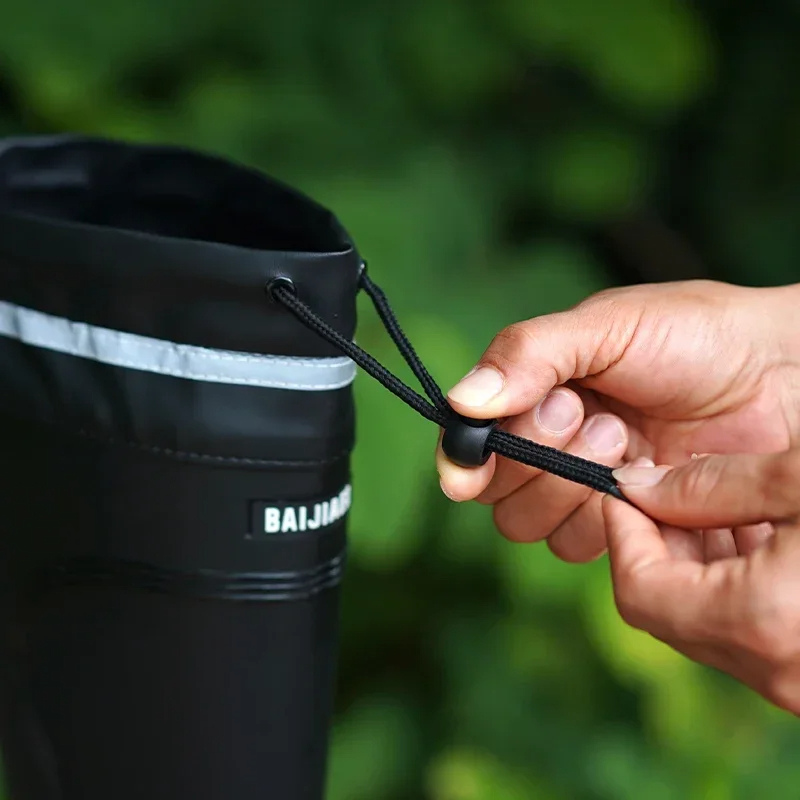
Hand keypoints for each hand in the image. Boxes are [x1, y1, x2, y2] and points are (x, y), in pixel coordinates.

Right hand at [436, 280, 799, 561]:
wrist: (783, 372)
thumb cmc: (696, 334)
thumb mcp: (608, 325)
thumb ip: (529, 354)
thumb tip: (461, 401)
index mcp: (534, 394)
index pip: (470, 444)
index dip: (467, 457)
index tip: (480, 459)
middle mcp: (552, 446)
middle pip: (497, 495)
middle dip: (535, 459)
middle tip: (586, 415)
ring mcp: (590, 490)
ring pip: (534, 528)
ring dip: (571, 488)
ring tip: (625, 439)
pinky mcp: (631, 525)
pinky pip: (587, 549)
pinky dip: (607, 522)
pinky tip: (647, 479)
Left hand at [603, 450, 799, 714]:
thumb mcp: (799, 482)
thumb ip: (709, 485)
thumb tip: (635, 486)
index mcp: (759, 620)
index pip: (637, 589)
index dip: (622, 531)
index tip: (625, 487)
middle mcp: (776, 670)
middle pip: (665, 608)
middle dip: (655, 541)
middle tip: (668, 488)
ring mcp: (798, 681)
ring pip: (705, 621)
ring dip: (695, 560)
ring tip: (717, 501)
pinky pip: (748, 631)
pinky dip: (734, 582)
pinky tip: (756, 532)